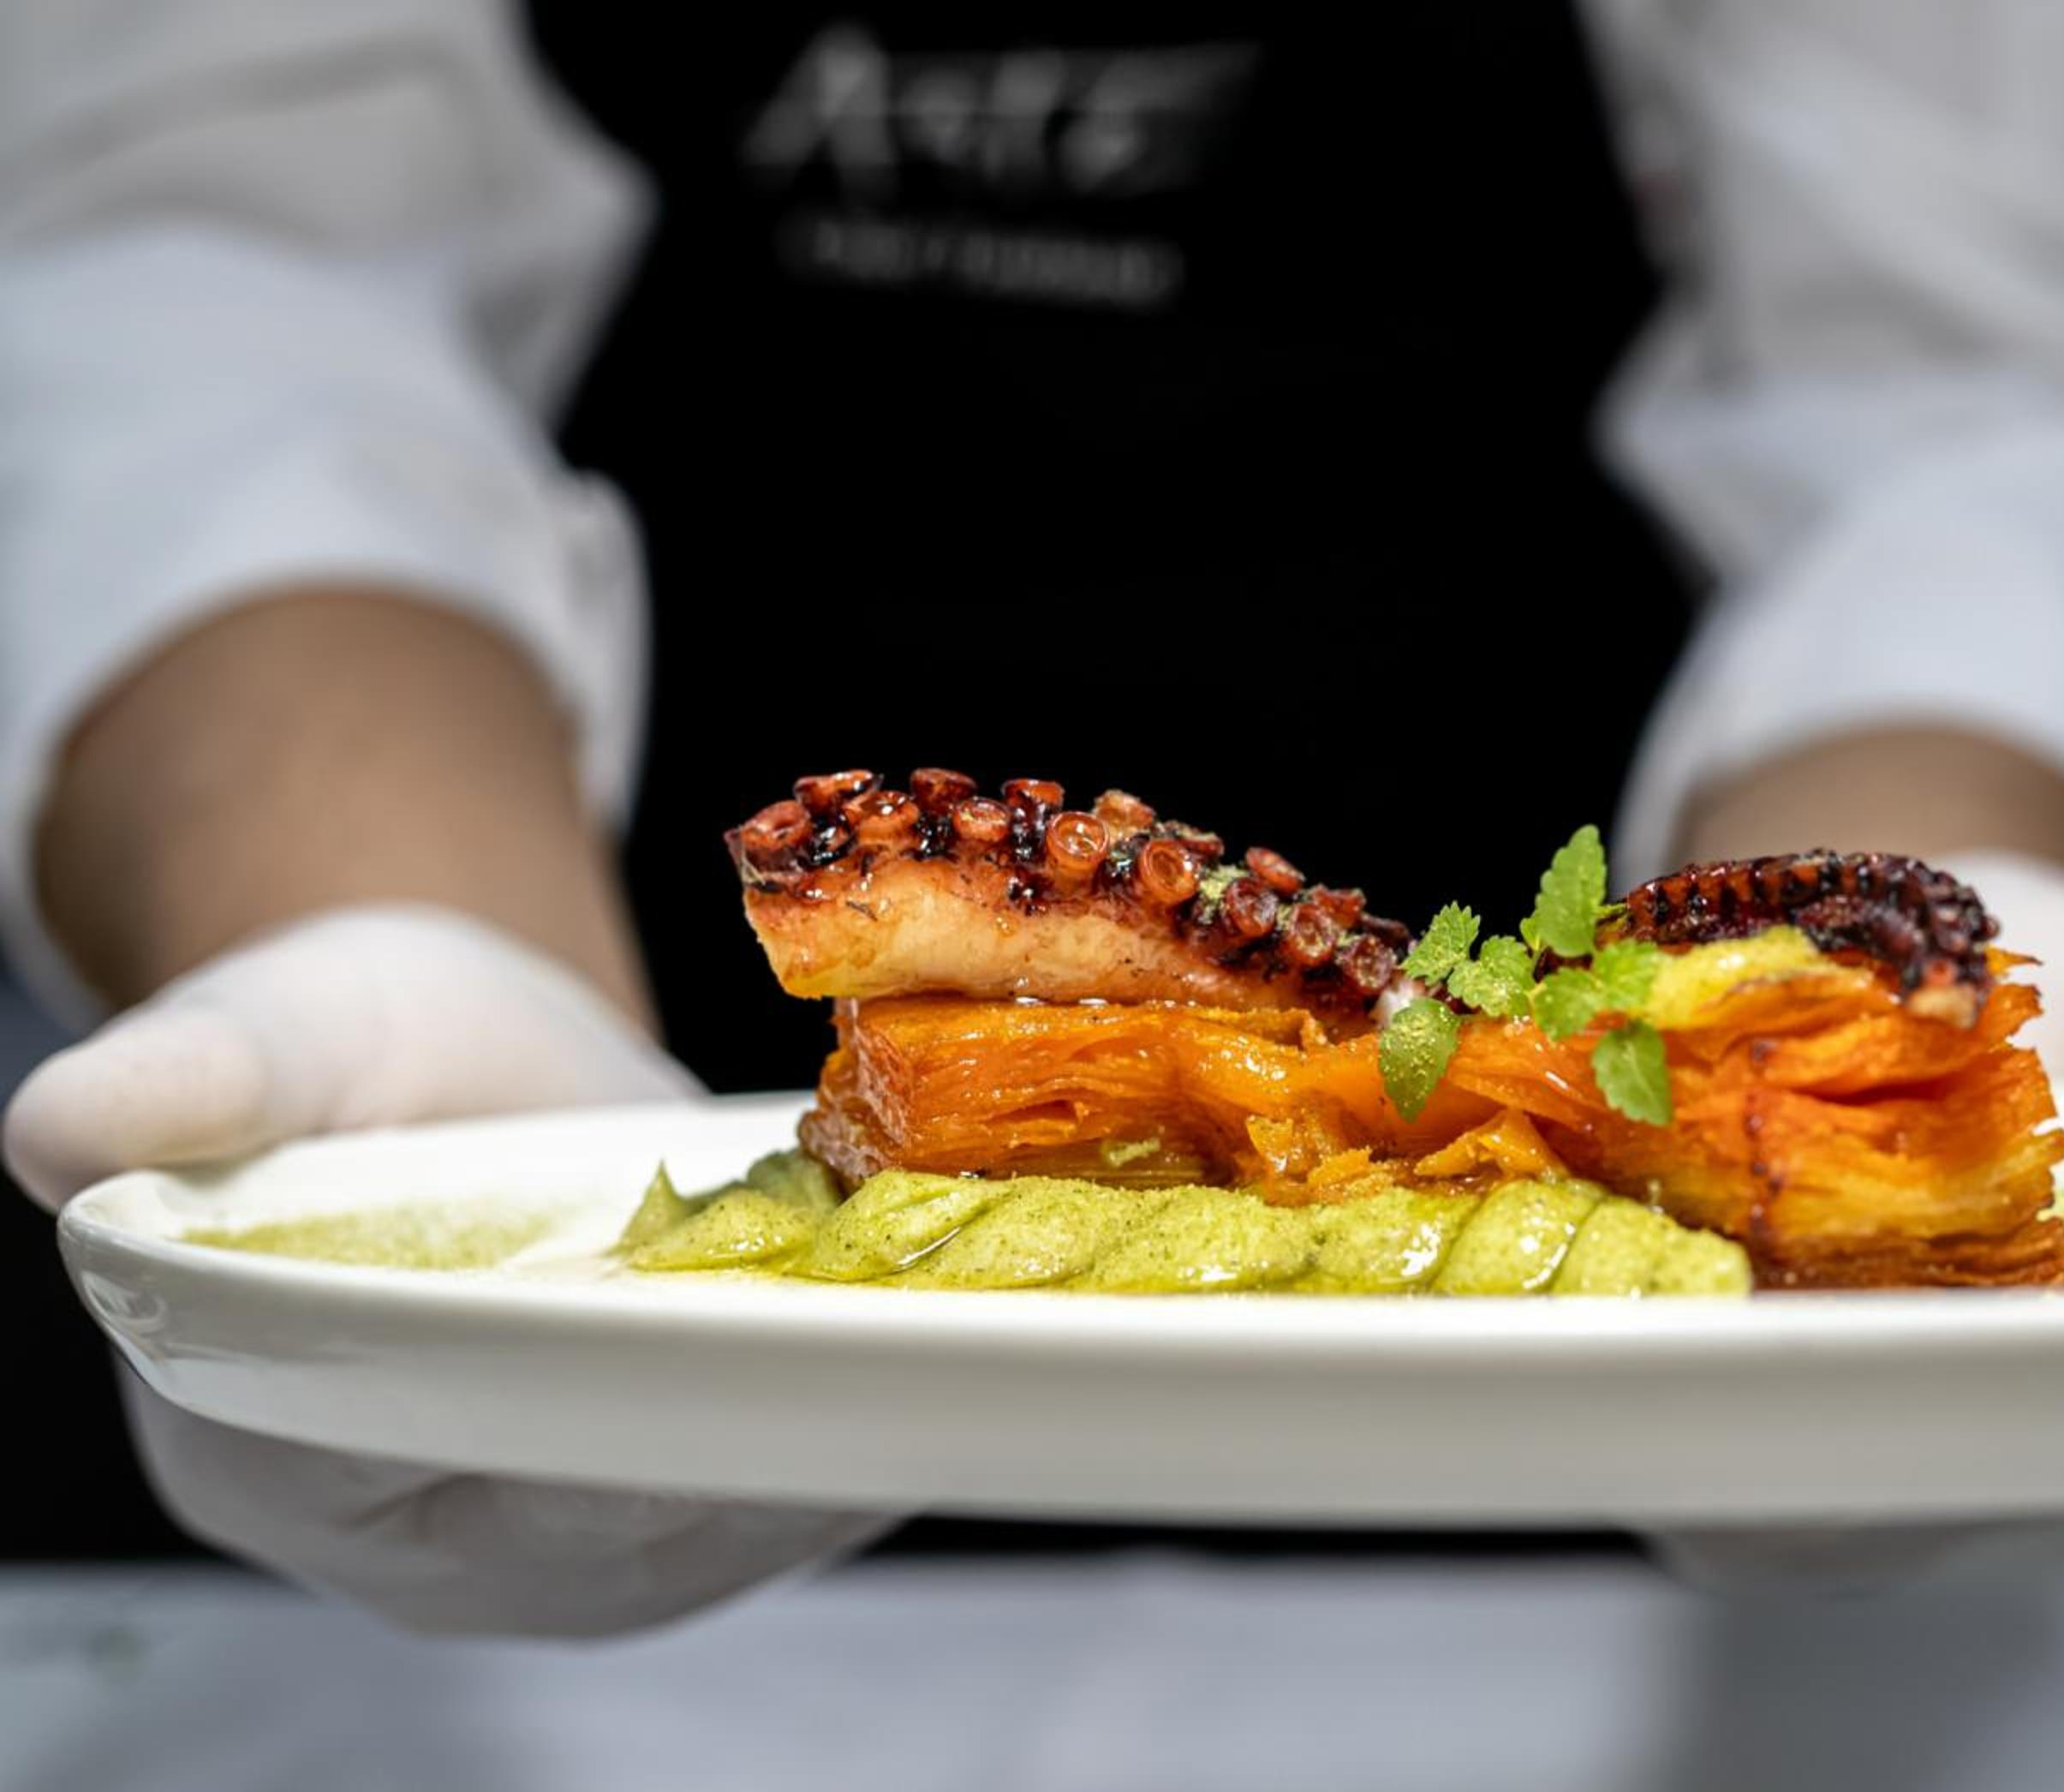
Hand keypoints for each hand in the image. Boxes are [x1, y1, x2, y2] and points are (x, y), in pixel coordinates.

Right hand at [8, 906, 893, 1635]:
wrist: (465, 1073)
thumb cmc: (357, 1048)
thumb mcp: (275, 1028)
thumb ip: (195, 1082)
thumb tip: (56, 1130)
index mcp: (258, 1439)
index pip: (394, 1456)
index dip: (532, 1414)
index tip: (675, 1357)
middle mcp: (400, 1532)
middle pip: (570, 1516)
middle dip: (713, 1439)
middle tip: (857, 1360)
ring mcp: (535, 1550)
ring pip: (689, 1532)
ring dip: (814, 1454)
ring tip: (938, 1371)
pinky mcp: (647, 1527)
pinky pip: (759, 1513)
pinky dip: (849, 1445)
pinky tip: (945, 1380)